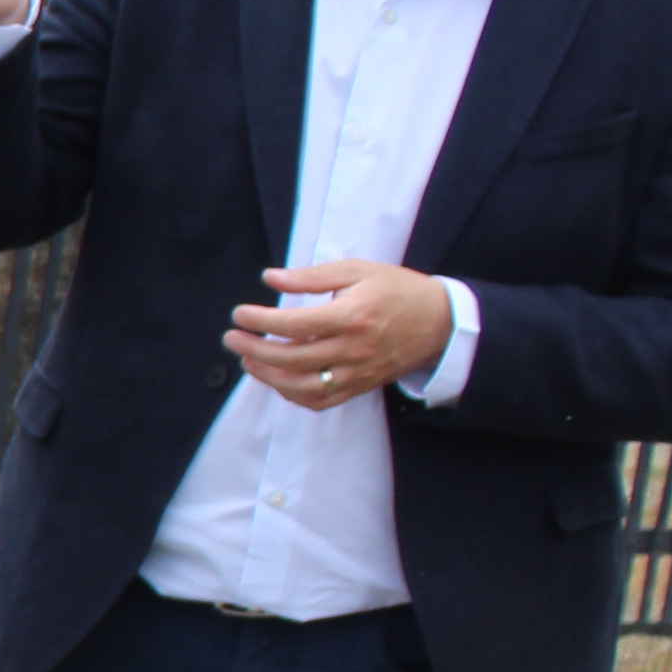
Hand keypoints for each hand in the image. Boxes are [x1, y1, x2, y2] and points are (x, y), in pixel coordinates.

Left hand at [228, 259, 454, 409]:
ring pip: (303, 386)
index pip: (295, 324)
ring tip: (247, 360)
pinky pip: (321, 400)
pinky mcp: (360, 386)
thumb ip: (312, 276)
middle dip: (254, 349)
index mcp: (352, 316)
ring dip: (268, 376)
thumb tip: (270, 278)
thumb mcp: (358, 270)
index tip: (238, 314)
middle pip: (293, 358)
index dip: (260, 320)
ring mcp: (357, 373)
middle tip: (231, 338)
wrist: (440, 322)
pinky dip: (293, 394)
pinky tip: (276, 379)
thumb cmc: (397, 289)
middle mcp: (354, 349)